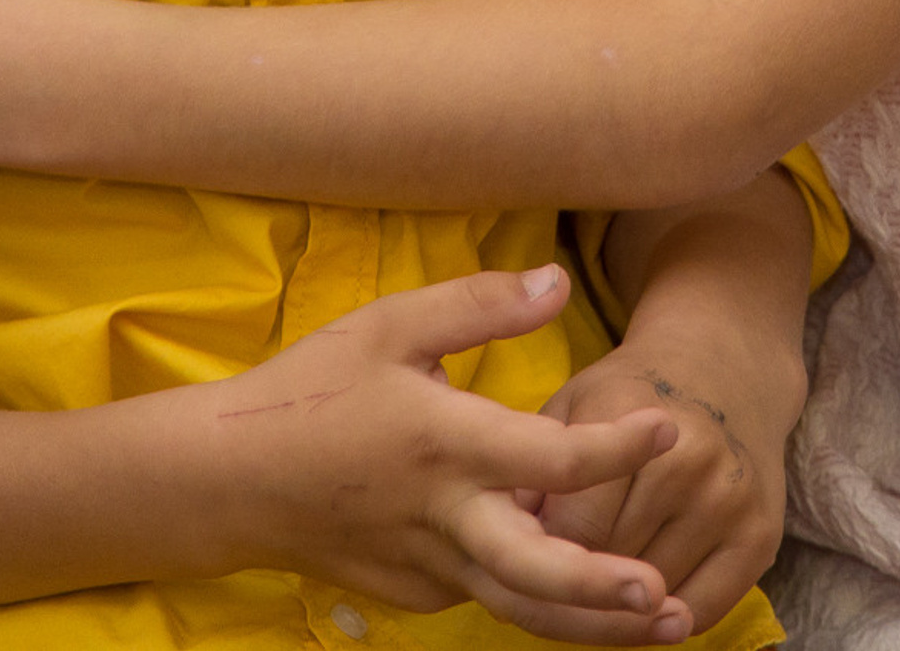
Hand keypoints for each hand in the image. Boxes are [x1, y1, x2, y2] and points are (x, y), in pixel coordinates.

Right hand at [211, 268, 692, 644]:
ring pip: (522, 606)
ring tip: (667, 620)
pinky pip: (485, 593)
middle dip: (606, 590)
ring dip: (594, 622)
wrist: (230, 479)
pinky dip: (539, 597)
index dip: (617, 447)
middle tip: (667, 596)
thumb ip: (480, 305)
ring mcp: (427, 564)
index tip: (669, 429)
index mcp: (443, 442)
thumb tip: (558, 282)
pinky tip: (586, 588)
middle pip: (537, 571)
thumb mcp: (392, 324)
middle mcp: (442, 515)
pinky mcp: (414, 592)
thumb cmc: (312, 388)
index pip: (549, 460)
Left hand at [534, 335, 793, 634]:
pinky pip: (701, 612)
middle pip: (613, 568)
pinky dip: (668, 616)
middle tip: (558, 574)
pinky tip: (648, 593)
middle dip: (578, 578)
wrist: (724, 369)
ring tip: (601, 578)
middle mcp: (688, 459)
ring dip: (621, 601)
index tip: (526, 558)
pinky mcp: (762, 536)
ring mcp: (730, 500)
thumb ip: (534, 468)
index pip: (574, 530)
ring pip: (655, 599)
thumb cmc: (628, 395)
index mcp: (629, 416)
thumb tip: (498, 543)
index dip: (542, 554)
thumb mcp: (573, 406)